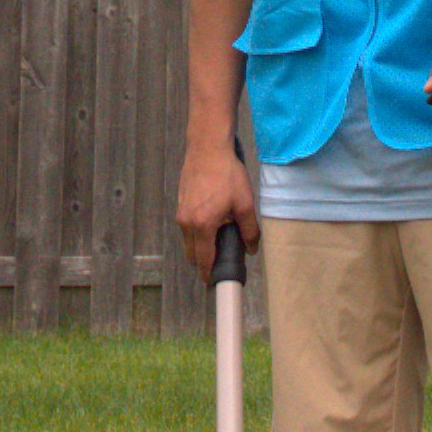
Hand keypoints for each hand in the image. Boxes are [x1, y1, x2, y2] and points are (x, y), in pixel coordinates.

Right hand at [176, 145, 258, 282]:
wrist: (207, 148)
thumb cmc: (226, 174)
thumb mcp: (245, 203)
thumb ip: (249, 230)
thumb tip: (251, 248)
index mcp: (202, 226)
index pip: (203, 260)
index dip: (209, 274)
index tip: (214, 283)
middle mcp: (186, 222)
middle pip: (192, 254)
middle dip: (204, 261)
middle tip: (221, 261)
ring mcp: (181, 213)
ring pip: (188, 240)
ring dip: (201, 245)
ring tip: (220, 236)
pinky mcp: (180, 204)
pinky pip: (187, 227)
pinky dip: (197, 231)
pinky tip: (212, 220)